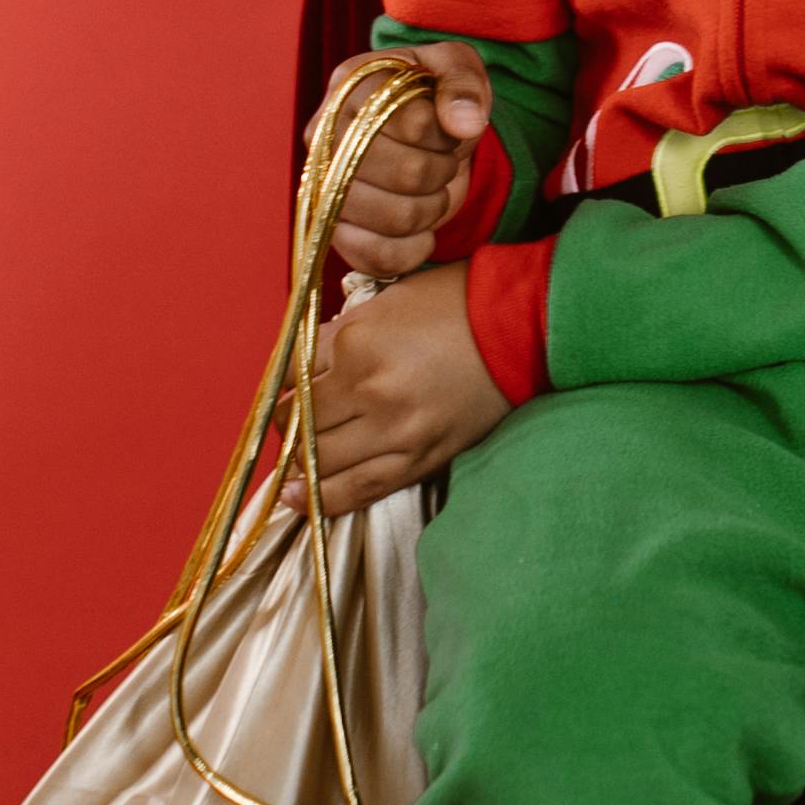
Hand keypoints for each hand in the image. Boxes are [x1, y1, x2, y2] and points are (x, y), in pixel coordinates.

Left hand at [304, 261, 510, 516]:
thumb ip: (337, 339)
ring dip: (301, 471)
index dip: (284, 394)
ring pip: (326, 465)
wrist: (520, 326)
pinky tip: (303, 501)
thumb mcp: (382, 303)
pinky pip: (364, 488)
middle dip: (289, 430)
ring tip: (287, 480)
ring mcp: (398, 431)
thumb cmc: (452, 303)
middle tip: (289, 431)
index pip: (295, 382)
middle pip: (306, 427)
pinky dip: (329, 498)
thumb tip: (306, 373)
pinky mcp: (423, 457)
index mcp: (356, 345)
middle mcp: (371, 393)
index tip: (287, 398)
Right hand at [316, 47, 492, 286]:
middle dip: (440, 171)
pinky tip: (421, 229)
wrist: (419, 136)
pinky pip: (378, 257)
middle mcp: (325, 137)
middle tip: (439, 161)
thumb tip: (463, 122)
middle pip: (407, 174)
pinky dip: (413, 249)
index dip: (442, 133)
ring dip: (431, 208)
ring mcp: (322, 187)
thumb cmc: (432, 96)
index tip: (442, 127)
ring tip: (428, 189)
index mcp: (351, 87)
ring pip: (396, 218)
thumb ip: (463, 83)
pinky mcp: (332, 232)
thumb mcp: (456, 67)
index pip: (412, 122)